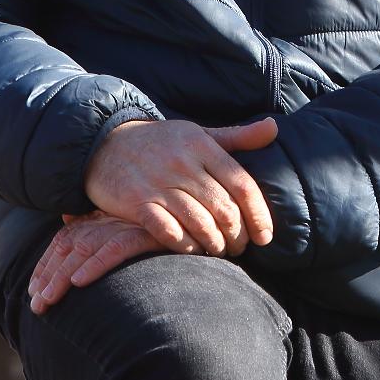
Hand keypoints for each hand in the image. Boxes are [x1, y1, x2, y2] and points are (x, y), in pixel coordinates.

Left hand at [27, 210, 161, 313]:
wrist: (203, 222)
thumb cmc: (162, 231)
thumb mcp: (125, 229)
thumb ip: (98, 225)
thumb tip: (67, 219)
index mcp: (101, 217)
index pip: (64, 239)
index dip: (46, 265)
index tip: (34, 290)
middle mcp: (111, 218)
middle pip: (69, 245)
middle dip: (48, 276)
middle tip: (37, 305)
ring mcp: (128, 224)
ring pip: (85, 249)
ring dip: (62, 276)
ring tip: (48, 300)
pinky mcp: (147, 233)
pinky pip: (116, 249)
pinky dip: (96, 264)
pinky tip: (80, 282)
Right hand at [83, 117, 278, 257]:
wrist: (105, 143)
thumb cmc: (162, 143)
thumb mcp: (199, 134)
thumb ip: (237, 137)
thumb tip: (274, 129)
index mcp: (203, 146)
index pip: (242, 185)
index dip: (259, 215)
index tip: (265, 237)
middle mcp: (183, 163)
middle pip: (224, 208)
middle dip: (237, 235)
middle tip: (239, 247)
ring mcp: (158, 183)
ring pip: (199, 222)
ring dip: (214, 244)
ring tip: (219, 250)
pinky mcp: (136, 202)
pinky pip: (167, 231)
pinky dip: (184, 245)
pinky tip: (191, 249)